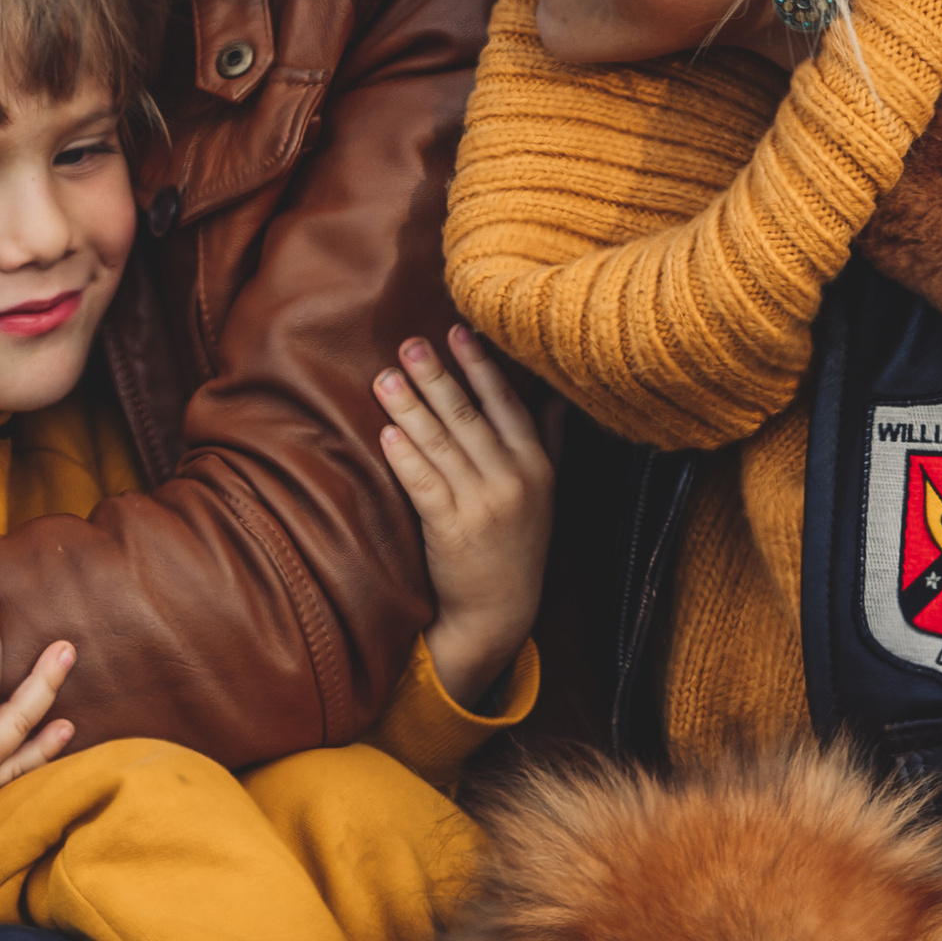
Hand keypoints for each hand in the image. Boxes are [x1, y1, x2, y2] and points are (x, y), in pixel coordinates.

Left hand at [373, 321, 553, 712]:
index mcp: (536, 465)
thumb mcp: (545, 489)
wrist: (501, 610)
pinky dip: (406, 457)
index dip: (480, 366)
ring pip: (441, 446)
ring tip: (385, 377)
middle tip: (409, 344)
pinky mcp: (452, 530)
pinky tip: (386, 432)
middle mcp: (514, 480)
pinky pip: (425, 484)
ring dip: (410, 408)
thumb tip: (557, 389)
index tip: (458, 330)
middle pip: (468, 417)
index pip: (505, 404)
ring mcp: (483, 505)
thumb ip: (549, 437)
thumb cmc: (518, 541)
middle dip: (436, 377)